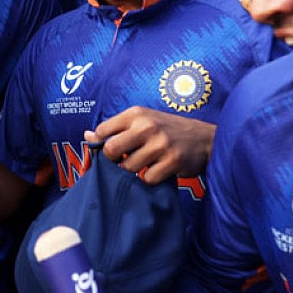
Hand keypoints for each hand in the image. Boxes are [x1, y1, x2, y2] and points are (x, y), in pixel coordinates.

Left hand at [84, 106, 215, 184]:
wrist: (205, 139)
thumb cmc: (167, 129)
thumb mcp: (142, 121)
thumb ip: (115, 128)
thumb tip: (87, 135)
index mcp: (136, 113)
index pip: (102, 131)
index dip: (102, 143)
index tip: (113, 149)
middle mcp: (147, 126)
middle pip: (110, 150)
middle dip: (114, 160)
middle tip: (124, 159)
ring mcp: (160, 144)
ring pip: (128, 167)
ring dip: (134, 170)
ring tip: (146, 162)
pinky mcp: (172, 162)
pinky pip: (147, 179)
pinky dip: (150, 178)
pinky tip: (159, 169)